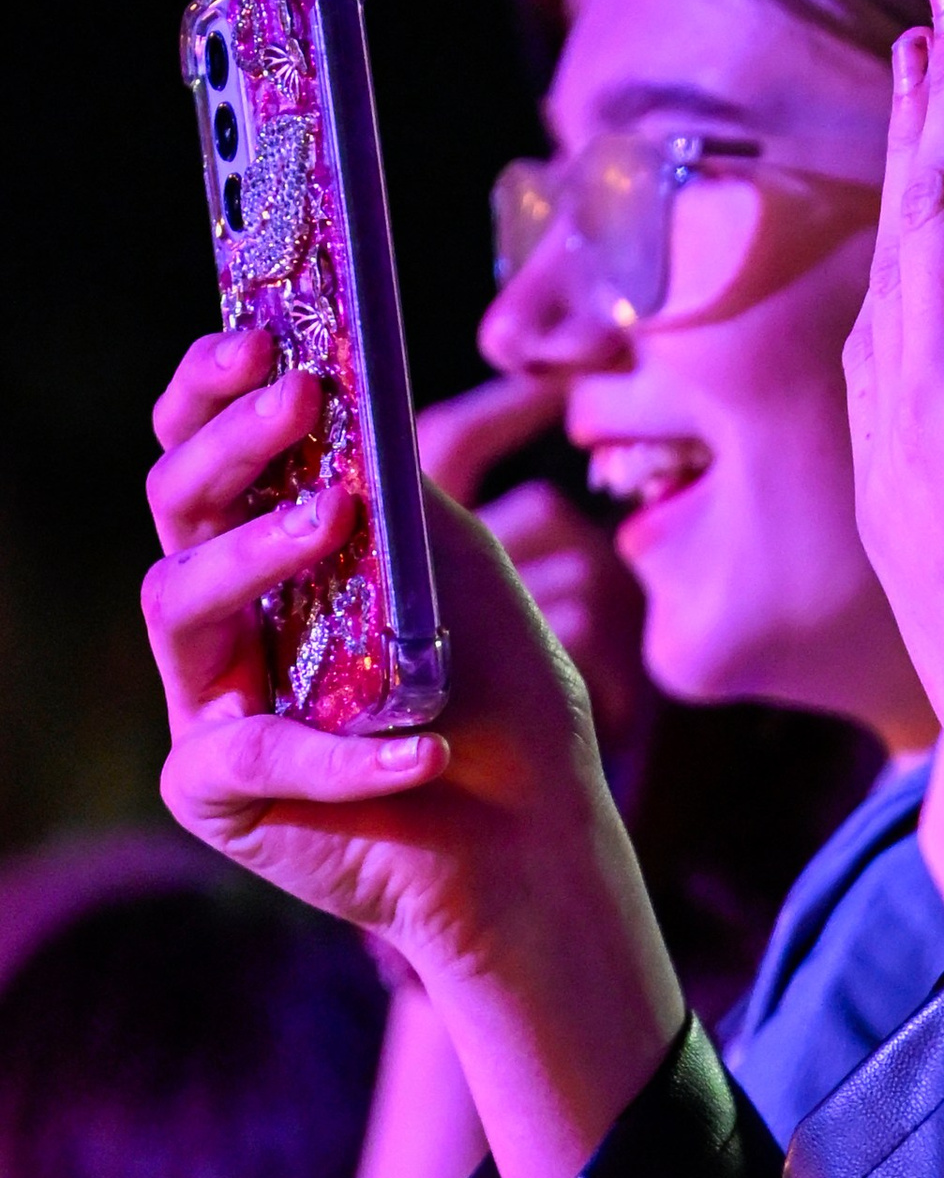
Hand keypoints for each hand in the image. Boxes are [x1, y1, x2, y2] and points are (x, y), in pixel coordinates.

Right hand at [144, 324, 680, 1177]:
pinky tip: (421, 748)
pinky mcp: (216, 794)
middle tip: (295, 400)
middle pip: (173, 507)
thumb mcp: (458, 570)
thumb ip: (396, 490)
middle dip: (227, 445)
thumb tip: (342, 385)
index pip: (205, 452)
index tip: (256, 337)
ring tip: (336, 519)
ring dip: (253, 553)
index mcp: (270, 552)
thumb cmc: (504, 699)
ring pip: (174, 603)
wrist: (536, 840)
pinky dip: (339, 752)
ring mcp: (208, 703)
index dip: (208, 390)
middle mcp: (225, 618)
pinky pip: (247, 754)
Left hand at [845, 0, 943, 722]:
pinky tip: (896, 216)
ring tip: (915, 64)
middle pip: (929, 211)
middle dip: (943, 93)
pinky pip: (870, 334)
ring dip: (901, 154)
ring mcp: (891, 442)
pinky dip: (884, 247)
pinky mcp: (879, 482)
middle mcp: (929, 402)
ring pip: (888, 262)